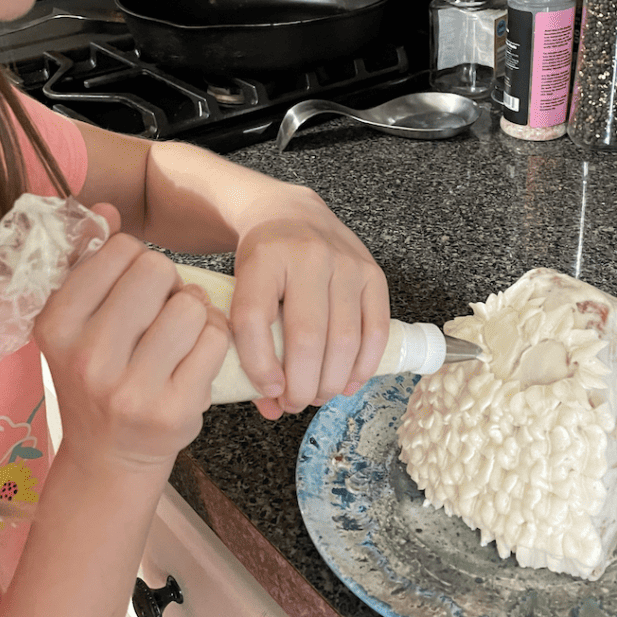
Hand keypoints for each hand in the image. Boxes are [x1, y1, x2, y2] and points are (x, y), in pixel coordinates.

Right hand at [33, 203, 229, 472]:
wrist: (108, 458)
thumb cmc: (96, 376)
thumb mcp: (74, 322)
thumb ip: (86, 261)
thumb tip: (107, 208)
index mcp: (56, 324)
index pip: (120, 250)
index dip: (137, 261)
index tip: (131, 290)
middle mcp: (87, 358)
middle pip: (158, 270)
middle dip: (168, 283)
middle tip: (161, 312)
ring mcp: (130, 389)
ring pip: (192, 304)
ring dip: (196, 312)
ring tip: (180, 335)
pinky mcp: (172, 411)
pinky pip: (216, 340)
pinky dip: (215, 341)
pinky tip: (196, 358)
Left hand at [228, 186, 389, 417]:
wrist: (289, 212)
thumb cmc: (262, 258)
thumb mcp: (240, 287)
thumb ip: (248, 344)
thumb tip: (271, 405)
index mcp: (263, 258)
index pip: (255, 320)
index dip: (260, 366)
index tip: (268, 391)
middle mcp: (308, 256)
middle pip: (306, 337)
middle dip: (301, 386)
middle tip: (294, 403)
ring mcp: (346, 263)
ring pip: (344, 339)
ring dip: (332, 382)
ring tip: (318, 395)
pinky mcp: (373, 273)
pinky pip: (376, 330)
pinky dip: (364, 365)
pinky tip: (349, 381)